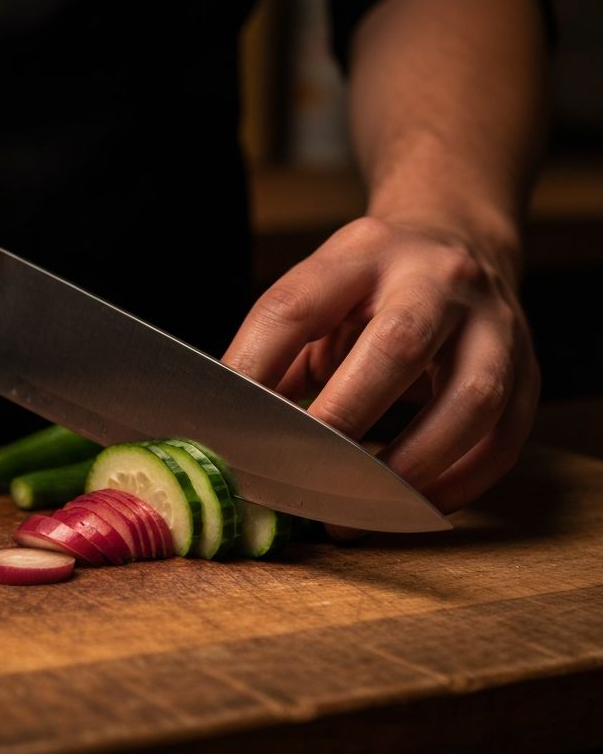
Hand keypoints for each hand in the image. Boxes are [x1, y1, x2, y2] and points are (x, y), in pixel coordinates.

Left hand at [222, 215, 539, 528]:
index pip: (299, 306)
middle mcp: (435, 279)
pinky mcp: (528, 369)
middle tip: (300, 473)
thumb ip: (277, 353)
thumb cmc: (371, 290)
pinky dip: (460, 482)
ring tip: (357, 510)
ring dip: (412, 464)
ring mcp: (493, 323)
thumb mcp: (319, 298)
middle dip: (344, 416)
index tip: (227, 427)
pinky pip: (506, 438)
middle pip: (398, 344)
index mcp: (362, 253)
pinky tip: (414, 507)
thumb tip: (227, 432)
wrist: (462, 244)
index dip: (257, 367)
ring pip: (471, 399)